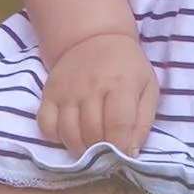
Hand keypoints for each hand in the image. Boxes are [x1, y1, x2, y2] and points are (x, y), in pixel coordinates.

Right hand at [37, 32, 159, 157]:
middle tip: (107, 152)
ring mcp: (67, 90)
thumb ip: (143, 122)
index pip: (117, 127)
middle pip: (92, 133)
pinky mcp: (49, 93)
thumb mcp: (147, 87)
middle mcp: (91, 86)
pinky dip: (56, 137)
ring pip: (68, 133)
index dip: (120, 149)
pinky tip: (69, 134)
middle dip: (101, 152)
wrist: (94, 38)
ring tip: (90, 148)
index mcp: (120, 83)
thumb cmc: (127, 67)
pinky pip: (45, 125)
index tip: (124, 155)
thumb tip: (130, 153)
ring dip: (80, 149)